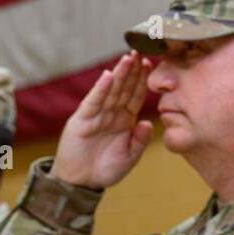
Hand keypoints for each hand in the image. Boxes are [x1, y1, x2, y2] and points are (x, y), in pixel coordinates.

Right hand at [51, 52, 153, 188]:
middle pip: (125, 88)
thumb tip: (148, 123)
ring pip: (111, 91)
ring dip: (119, 74)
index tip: (152, 64)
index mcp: (125, 120)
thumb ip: (139, 141)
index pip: (136, 95)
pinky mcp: (82, 120)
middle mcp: (112, 113)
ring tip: (128, 58)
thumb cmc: (106, 169)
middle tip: (142, 51)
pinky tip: (108, 77)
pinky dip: (101, 89)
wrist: (81, 182)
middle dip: (133, 71)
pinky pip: (93, 102)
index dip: (143, 81)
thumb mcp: (130, 157)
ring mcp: (97, 115)